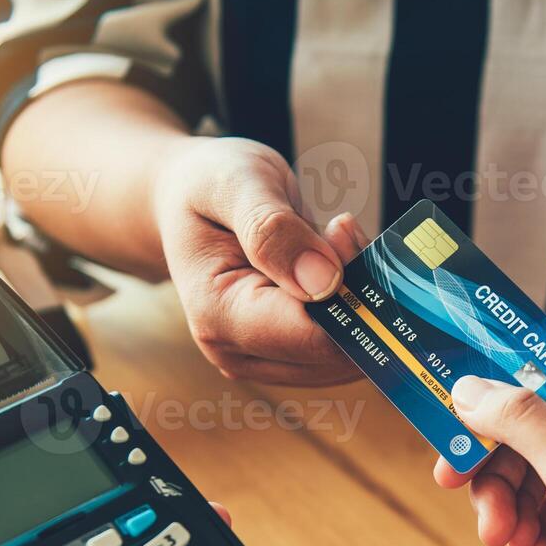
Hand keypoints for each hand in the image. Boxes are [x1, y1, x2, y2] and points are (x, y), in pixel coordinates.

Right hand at [154, 137, 367, 384]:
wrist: (187, 198)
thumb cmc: (208, 185)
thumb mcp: (236, 184)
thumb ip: (273, 230)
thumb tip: (325, 282)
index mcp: (218, 315)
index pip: (311, 336)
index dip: (348, 293)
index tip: (343, 232)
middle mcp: (237, 353)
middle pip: (333, 349)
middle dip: (356, 292)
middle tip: (338, 228)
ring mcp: (262, 361)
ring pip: (345, 354)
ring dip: (359, 297)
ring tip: (330, 238)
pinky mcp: (284, 357)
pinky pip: (341, 348)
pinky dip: (354, 305)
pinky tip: (334, 260)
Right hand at [435, 367, 545, 545]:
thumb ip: (520, 421)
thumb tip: (469, 386)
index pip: (526, 379)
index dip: (482, 411)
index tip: (447, 442)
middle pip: (523, 433)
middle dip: (497, 479)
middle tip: (487, 523)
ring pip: (534, 473)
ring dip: (514, 509)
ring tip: (516, 544)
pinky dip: (538, 526)